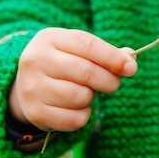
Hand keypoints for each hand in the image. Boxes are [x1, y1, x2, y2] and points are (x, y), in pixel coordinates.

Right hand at [8, 28, 137, 131]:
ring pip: (81, 96)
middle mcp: (36, 60)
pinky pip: (74, 119)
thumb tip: (130, 60)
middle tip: (114, 84)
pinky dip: (83, 115)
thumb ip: (106, 54)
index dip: (112, 57)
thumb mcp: (79, 50)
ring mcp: (32, 87)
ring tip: (84, 92)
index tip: (131, 68)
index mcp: (50, 38)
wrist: (26, 84)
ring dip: (92, 97)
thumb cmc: (64, 63)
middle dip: (109, 80)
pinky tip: (76, 107)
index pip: (87, 44)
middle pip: (86, 72)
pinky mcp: (35, 113)